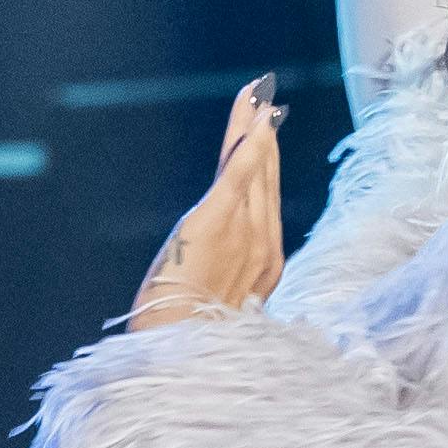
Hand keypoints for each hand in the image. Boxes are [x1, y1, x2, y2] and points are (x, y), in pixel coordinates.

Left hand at [131, 77, 285, 329]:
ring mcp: (244, 234)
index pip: (268, 201)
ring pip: (255, 170)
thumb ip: (229, 283)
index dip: (267, 163)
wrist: (179, 352)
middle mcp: (264, 245)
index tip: (267, 130)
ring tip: (256, 96)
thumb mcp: (218, 307)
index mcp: (267, 266)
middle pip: (265, 178)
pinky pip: (239, 177)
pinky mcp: (217, 223)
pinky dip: (249, 147)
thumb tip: (226, 278)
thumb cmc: (193, 336)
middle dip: (264, 136)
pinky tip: (256, 121)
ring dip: (255, 129)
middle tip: (264, 97)